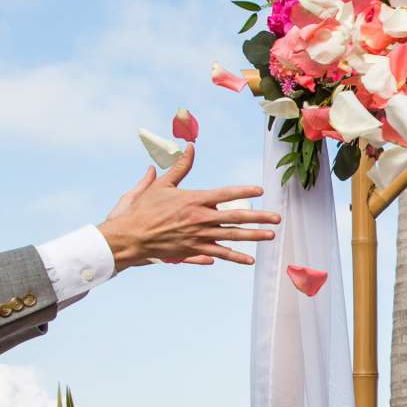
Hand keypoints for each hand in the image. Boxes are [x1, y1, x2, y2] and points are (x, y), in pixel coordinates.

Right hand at [98, 148, 279, 269]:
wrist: (129, 238)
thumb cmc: (142, 210)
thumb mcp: (160, 185)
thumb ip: (180, 167)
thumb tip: (190, 147)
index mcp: (194, 200)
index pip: (225, 194)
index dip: (244, 190)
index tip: (260, 189)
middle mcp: (200, 219)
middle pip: (236, 217)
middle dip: (259, 217)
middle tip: (277, 218)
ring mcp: (199, 237)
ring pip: (232, 237)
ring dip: (254, 237)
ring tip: (270, 236)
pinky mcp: (194, 251)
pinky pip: (219, 254)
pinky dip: (235, 258)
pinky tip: (249, 260)